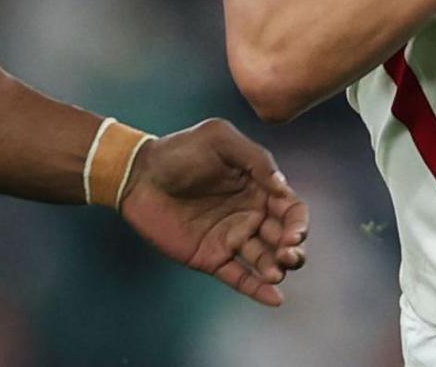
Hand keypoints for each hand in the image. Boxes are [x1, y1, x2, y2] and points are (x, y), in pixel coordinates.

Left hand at [118, 118, 309, 306]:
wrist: (137, 175)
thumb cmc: (178, 151)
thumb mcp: (218, 138)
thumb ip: (255, 158)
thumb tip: (283, 188)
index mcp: (257, 187)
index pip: (291, 209)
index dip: (298, 222)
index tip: (294, 233)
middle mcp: (249, 214)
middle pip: (284, 238)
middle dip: (292, 249)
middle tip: (287, 253)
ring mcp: (231, 238)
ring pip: (265, 260)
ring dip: (277, 269)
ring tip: (275, 271)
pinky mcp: (212, 257)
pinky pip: (240, 277)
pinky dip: (258, 290)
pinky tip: (275, 298)